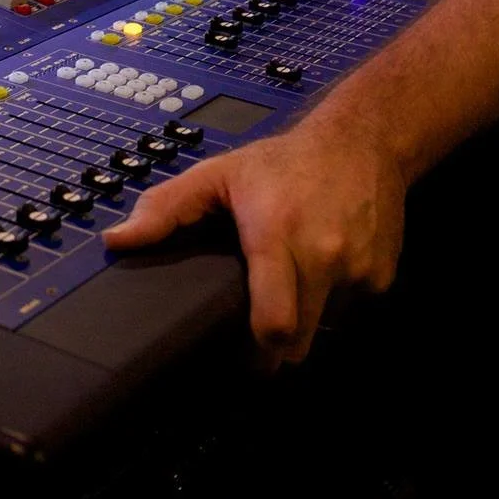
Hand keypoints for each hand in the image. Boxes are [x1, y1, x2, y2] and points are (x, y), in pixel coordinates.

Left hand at [102, 116, 407, 364]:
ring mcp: (357, 268)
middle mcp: (322, 255)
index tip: (241, 358)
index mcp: (276, 235)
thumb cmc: (284, 161)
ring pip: (326, 327)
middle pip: (299, 342)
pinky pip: (353, 307)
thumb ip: (166, 208)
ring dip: (309, 319)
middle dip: (278, 349)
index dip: (257, 352)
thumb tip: (117, 242)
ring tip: (296, 285)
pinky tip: (328, 267)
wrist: (363, 140)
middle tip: (260, 336)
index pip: (275, 323)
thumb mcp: (221, 174)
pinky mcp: (382, 275)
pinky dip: (338, 299)